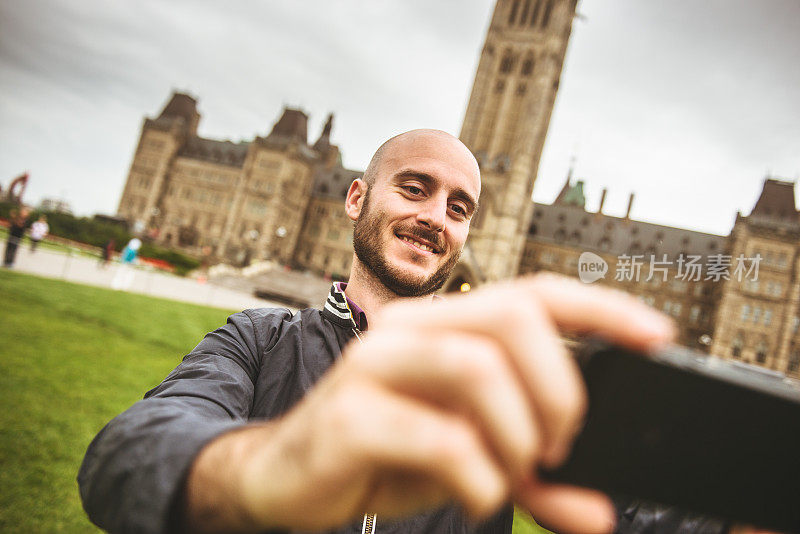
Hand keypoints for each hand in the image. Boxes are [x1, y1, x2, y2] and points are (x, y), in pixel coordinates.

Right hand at [185, 273, 675, 532]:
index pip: (532, 293)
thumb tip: (596, 511)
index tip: (658, 337)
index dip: (601, 308)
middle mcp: (408, 328)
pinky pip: (440, 437)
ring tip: (515, 470)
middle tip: (562, 445)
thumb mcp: (465, 459)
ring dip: (520, 433)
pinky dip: (479, 474)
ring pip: (478, 367)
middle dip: (561, 387)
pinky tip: (475, 490)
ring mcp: (373, 364)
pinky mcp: (349, 414)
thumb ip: (530, 477)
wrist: (283, 476)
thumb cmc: (382, 454)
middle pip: (512, 316)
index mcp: (442, 324)